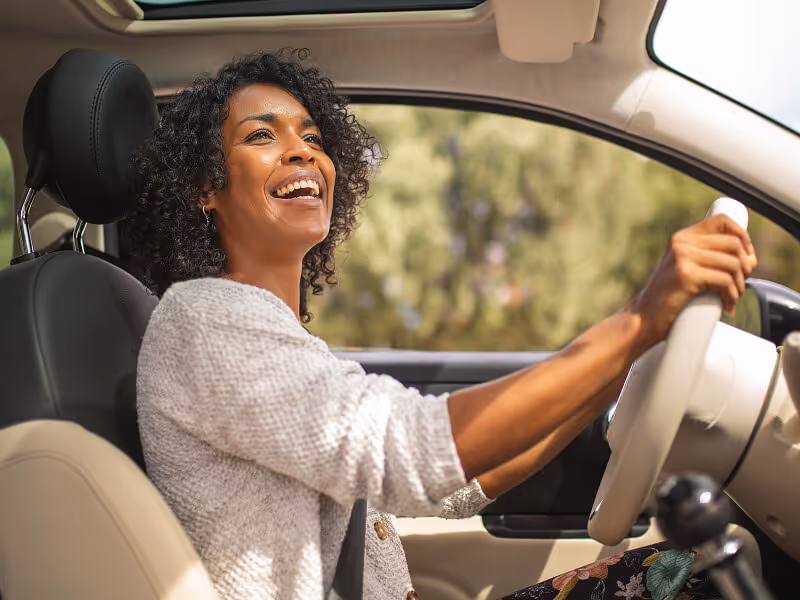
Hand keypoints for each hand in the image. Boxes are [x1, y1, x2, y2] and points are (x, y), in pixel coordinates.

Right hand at [630, 214, 757, 348]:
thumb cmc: (668, 299)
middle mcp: (681, 243)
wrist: (643, 318)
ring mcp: (682, 257)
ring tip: (732, 297)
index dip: (742, 236)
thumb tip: (751, 260)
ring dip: (739, 285)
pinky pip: (724, 281)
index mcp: (682, 238)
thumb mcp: (686, 270)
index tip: (746, 256)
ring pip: (732, 264)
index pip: (721, 221)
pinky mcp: (685, 275)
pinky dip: (731, 296)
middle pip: (733, 244)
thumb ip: (711, 259)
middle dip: (745, 266)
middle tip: (740, 284)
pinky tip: (726, 305)